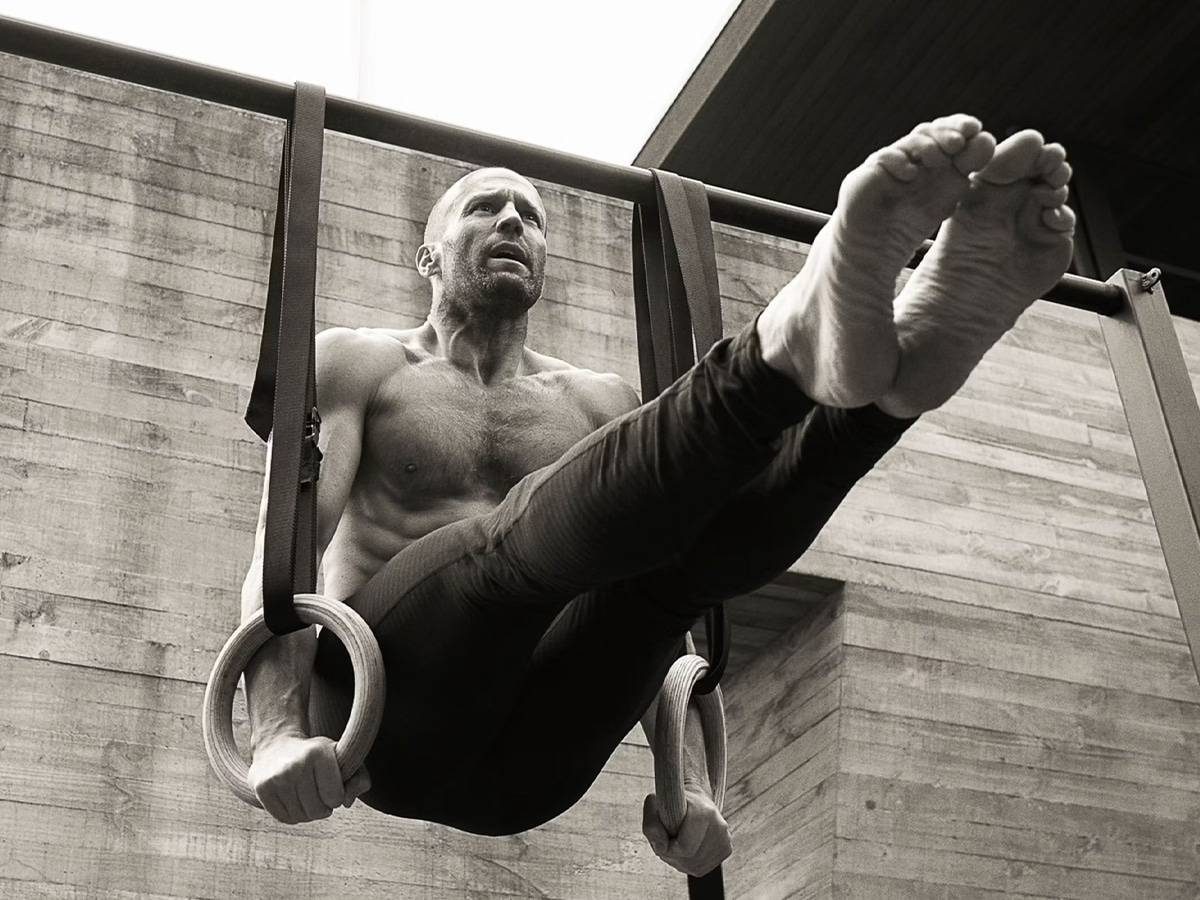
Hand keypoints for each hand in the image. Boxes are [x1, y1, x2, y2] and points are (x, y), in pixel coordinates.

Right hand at [247, 732, 370, 823]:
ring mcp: (278, 777)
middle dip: (323, 807)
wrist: (276, 745)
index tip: (331, 786)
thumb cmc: (316, 755)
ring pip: (302, 817)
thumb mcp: (342, 758)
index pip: (336, 797)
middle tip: (317, 792)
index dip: (336, 797)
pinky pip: (284, 818)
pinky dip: (291, 814)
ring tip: (305, 795)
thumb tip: (348, 802)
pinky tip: (291, 798)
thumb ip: (359, 778)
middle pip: (319, 811)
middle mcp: (297, 764)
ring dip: (307, 812)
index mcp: (319, 753)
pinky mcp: (262, 788)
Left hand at [642, 787, 731, 876]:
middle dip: (673, 853)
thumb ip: (652, 824)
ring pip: (695, 866)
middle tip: (670, 837)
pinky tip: (690, 845)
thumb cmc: (672, 804)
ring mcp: (724, 839)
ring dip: (681, 858)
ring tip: (679, 840)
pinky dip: (691, 861)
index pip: (684, 848)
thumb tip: (661, 847)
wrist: (694, 800)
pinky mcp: (726, 849)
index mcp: (704, 812)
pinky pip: (701, 866)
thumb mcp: (655, 806)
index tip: (665, 834)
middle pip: (689, 859)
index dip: (668, 846)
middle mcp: (719, 826)